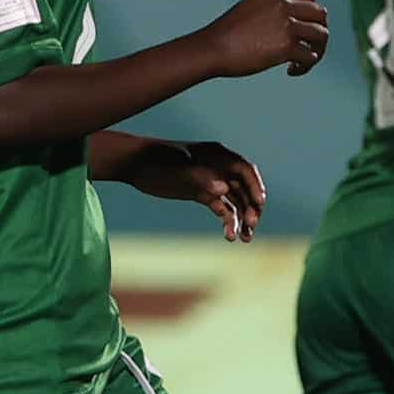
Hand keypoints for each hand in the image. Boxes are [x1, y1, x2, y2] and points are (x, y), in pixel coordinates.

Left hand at [125, 140, 266, 241]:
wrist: (134, 164)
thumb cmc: (156, 161)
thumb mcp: (179, 169)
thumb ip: (202, 178)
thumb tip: (224, 190)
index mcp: (218, 155)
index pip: (245, 171)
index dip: (255, 187)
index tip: (259, 205)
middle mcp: (219, 168)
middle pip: (244, 188)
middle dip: (251, 207)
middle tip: (251, 225)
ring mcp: (212, 182)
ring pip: (236, 202)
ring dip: (242, 219)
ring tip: (245, 239)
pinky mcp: (203, 194)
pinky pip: (222, 209)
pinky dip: (228, 222)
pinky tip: (229, 236)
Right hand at [202, 0, 329, 77]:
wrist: (211, 49)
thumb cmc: (227, 34)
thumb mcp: (251, 9)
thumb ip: (273, 9)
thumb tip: (299, 25)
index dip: (311, 15)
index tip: (303, 29)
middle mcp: (283, 3)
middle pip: (321, 15)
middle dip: (318, 32)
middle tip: (307, 48)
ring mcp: (287, 23)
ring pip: (322, 35)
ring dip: (316, 51)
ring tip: (299, 62)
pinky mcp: (287, 45)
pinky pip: (311, 57)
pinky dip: (305, 66)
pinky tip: (291, 70)